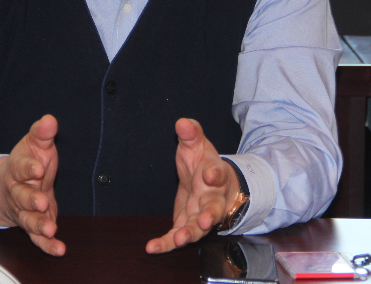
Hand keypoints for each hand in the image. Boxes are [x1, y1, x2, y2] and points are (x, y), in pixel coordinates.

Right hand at [0, 114, 64, 255]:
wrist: (9, 185)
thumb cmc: (27, 161)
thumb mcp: (34, 144)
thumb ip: (42, 133)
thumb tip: (50, 120)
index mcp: (17, 169)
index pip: (20, 167)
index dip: (28, 168)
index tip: (38, 168)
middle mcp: (17, 192)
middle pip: (21, 196)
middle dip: (30, 199)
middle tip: (41, 200)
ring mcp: (24, 210)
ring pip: (28, 219)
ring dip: (38, 224)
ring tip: (50, 228)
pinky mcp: (32, 224)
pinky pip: (37, 238)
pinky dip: (47, 245)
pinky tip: (58, 248)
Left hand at [145, 118, 241, 253]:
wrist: (209, 183)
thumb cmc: (203, 164)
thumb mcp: (197, 146)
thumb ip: (190, 134)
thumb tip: (182, 122)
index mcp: (216, 175)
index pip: (218, 173)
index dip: (214, 174)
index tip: (209, 174)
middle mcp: (212, 198)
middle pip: (214, 208)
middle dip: (210, 215)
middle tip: (204, 220)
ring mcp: (201, 215)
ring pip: (199, 228)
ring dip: (190, 234)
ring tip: (180, 239)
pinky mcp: (187, 226)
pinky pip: (177, 237)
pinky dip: (166, 244)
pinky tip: (152, 248)